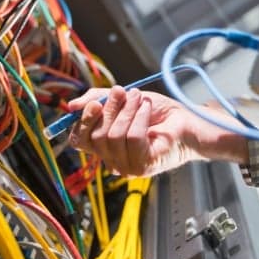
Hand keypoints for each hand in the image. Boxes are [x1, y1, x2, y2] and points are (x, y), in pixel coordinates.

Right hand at [67, 86, 248, 176]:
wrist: (188, 121)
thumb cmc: (159, 113)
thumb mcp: (124, 101)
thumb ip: (98, 100)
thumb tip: (71, 105)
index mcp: (105, 147)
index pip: (79, 140)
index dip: (83, 121)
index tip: (95, 101)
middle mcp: (113, 160)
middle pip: (94, 137)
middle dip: (108, 110)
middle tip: (122, 91)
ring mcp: (127, 167)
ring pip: (113, 136)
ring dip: (127, 111)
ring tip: (141, 99)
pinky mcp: (143, 166)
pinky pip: (131, 138)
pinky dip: (139, 118)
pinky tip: (147, 109)